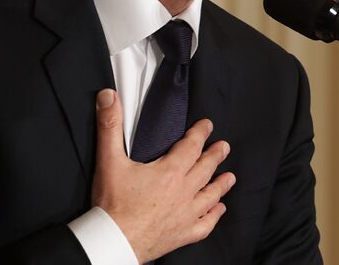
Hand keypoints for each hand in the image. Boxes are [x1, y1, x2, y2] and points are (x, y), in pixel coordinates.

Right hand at [91, 89, 235, 262]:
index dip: (201, 133)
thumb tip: (108, 97)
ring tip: (229, 176)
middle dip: (216, 155)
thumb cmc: (112, 204)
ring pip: (210, 195)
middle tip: (225, 147)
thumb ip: (109, 126)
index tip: (208, 125)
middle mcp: (184, 191)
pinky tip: (218, 210)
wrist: (113, 241)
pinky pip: (205, 224)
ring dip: (221, 184)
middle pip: (206, 168)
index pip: (192, 146)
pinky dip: (214, 215)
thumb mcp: (109, 161)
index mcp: (170, 171)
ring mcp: (186, 214)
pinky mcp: (183, 234)